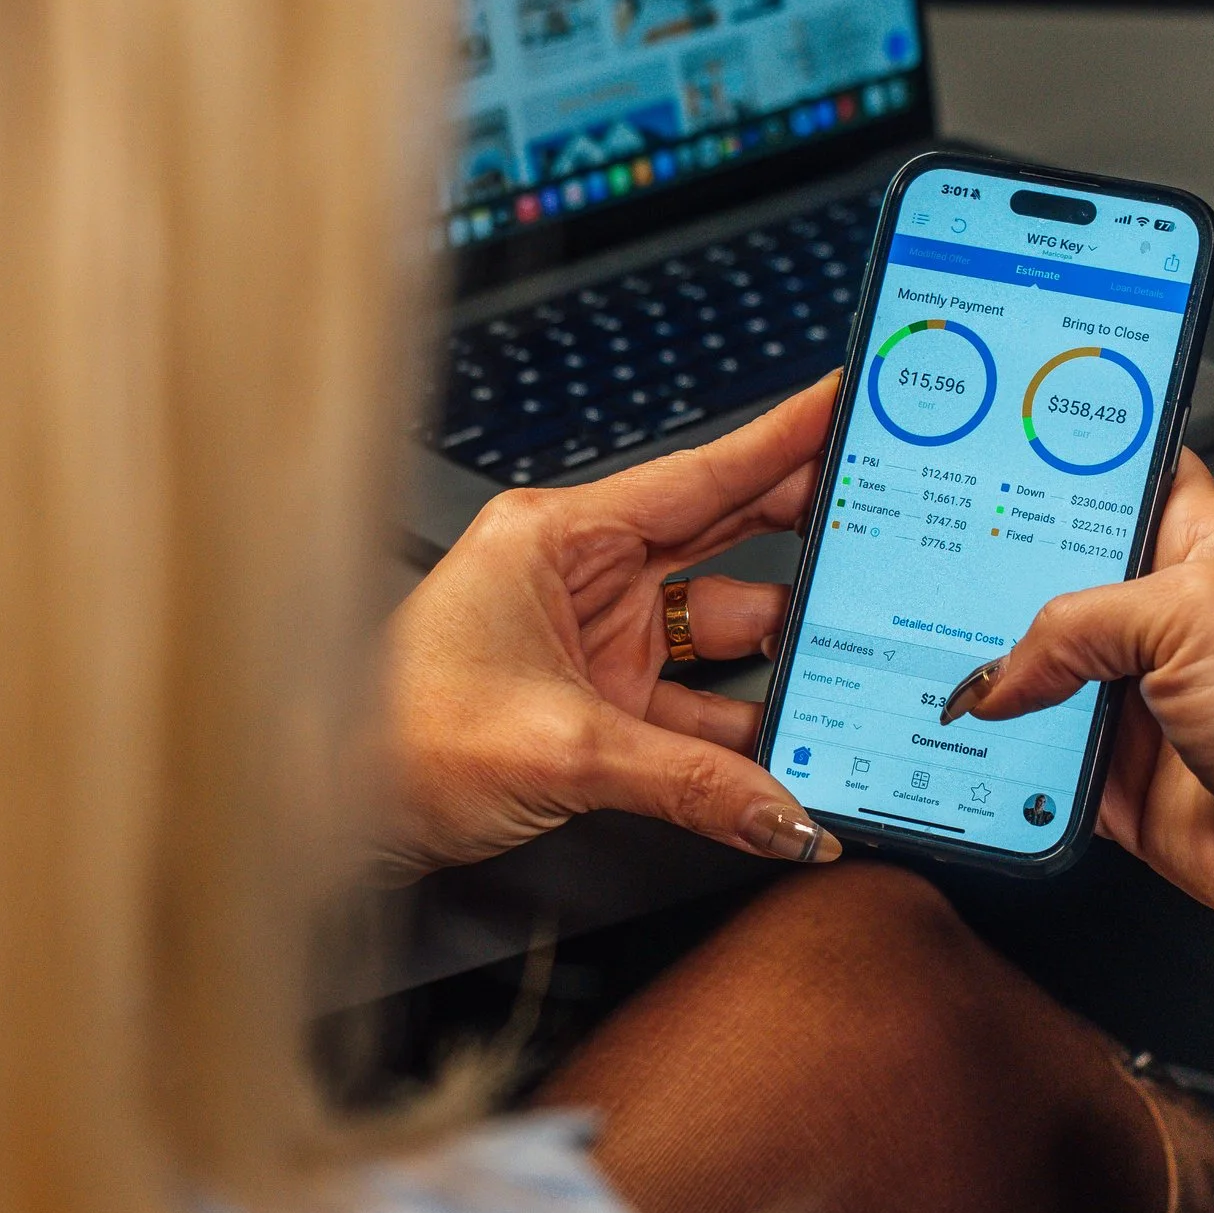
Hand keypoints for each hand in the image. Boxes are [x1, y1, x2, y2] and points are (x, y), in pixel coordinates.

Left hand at [380, 380, 843, 877]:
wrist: (324, 810)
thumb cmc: (390, 740)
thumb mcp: (560, 748)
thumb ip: (689, 782)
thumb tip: (782, 811)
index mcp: (558, 536)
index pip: (701, 476)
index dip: (785, 439)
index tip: (851, 401)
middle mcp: (581, 578)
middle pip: (725, 542)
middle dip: (809, 533)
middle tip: (889, 516)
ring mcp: (594, 642)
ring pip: (720, 635)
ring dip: (783, 658)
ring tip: (856, 661)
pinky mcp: (599, 706)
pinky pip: (696, 707)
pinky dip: (744, 731)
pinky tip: (792, 748)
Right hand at [942, 451, 1213, 925]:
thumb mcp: (1194, 614)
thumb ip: (1082, 622)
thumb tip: (1002, 673)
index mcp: (1201, 550)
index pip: (1127, 483)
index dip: (1071, 467)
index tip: (1004, 452)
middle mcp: (1166, 620)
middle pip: (1060, 583)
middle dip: (1002, 580)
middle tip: (940, 569)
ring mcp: (1140, 700)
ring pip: (1039, 676)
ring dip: (995, 677)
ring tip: (936, 659)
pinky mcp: (1118, 774)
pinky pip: (1041, 762)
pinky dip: (1005, 759)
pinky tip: (971, 740)